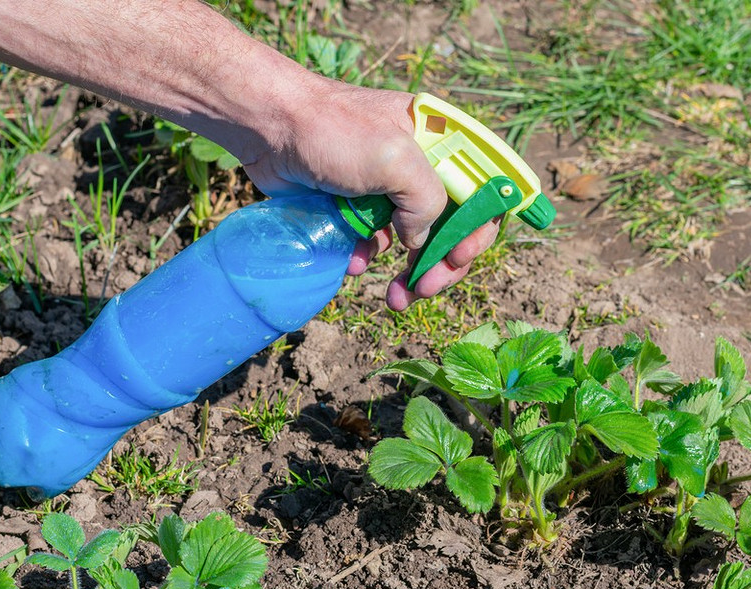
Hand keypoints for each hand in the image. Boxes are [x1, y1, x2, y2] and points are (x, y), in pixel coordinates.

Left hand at [229, 74, 502, 310]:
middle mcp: (422, 164)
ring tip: (396, 299)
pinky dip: (369, 258)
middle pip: (452, 225)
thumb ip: (427, 203)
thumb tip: (419, 241)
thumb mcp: (396, 160)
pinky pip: (376, 242)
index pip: (483, 192)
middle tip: (425, 289)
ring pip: (414, 241)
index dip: (478, 230)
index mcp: (443, 142)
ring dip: (410, 273)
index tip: (457, 258)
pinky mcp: (356, 205)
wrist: (267, 127)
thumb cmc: (333, 132)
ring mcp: (389, 187)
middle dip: (442, 263)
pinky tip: (353, 264)